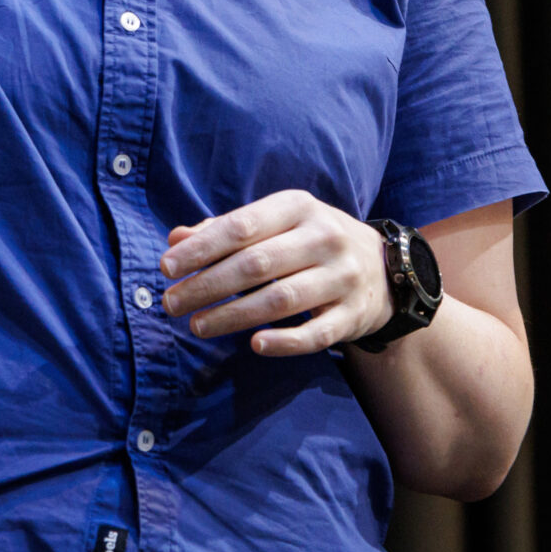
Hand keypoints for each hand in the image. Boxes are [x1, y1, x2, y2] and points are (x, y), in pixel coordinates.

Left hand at [160, 189, 393, 355]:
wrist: (384, 266)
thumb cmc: (309, 240)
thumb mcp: (275, 223)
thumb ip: (225, 230)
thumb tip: (175, 238)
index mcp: (298, 207)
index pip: (241, 227)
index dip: (201, 248)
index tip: (166, 267)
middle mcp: (323, 237)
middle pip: (256, 265)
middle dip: (207, 285)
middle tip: (172, 304)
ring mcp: (342, 277)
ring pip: (281, 300)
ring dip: (234, 316)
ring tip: (198, 325)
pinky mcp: (353, 315)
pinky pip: (317, 333)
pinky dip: (286, 341)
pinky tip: (255, 345)